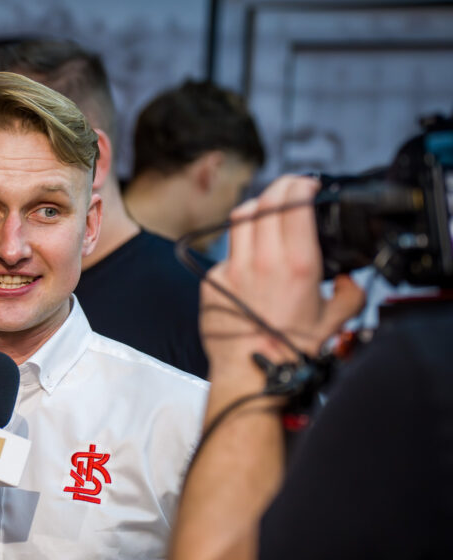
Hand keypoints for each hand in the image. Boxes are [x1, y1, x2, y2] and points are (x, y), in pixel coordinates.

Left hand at [201, 175, 364, 383]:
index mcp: (296, 264)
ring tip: (269, 214)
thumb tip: (350, 281)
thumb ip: (350, 293)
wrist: (250, 373)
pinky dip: (241, 249)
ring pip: (239, 218)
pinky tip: (251, 262)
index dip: (301, 185)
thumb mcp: (334, 321)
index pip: (293, 201)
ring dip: (257, 209)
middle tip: (290, 189)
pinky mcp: (212, 280)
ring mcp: (233, 268)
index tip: (308, 185)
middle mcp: (262, 260)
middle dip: (280, 187)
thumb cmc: (289, 350)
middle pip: (264, 201)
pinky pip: (227, 253)